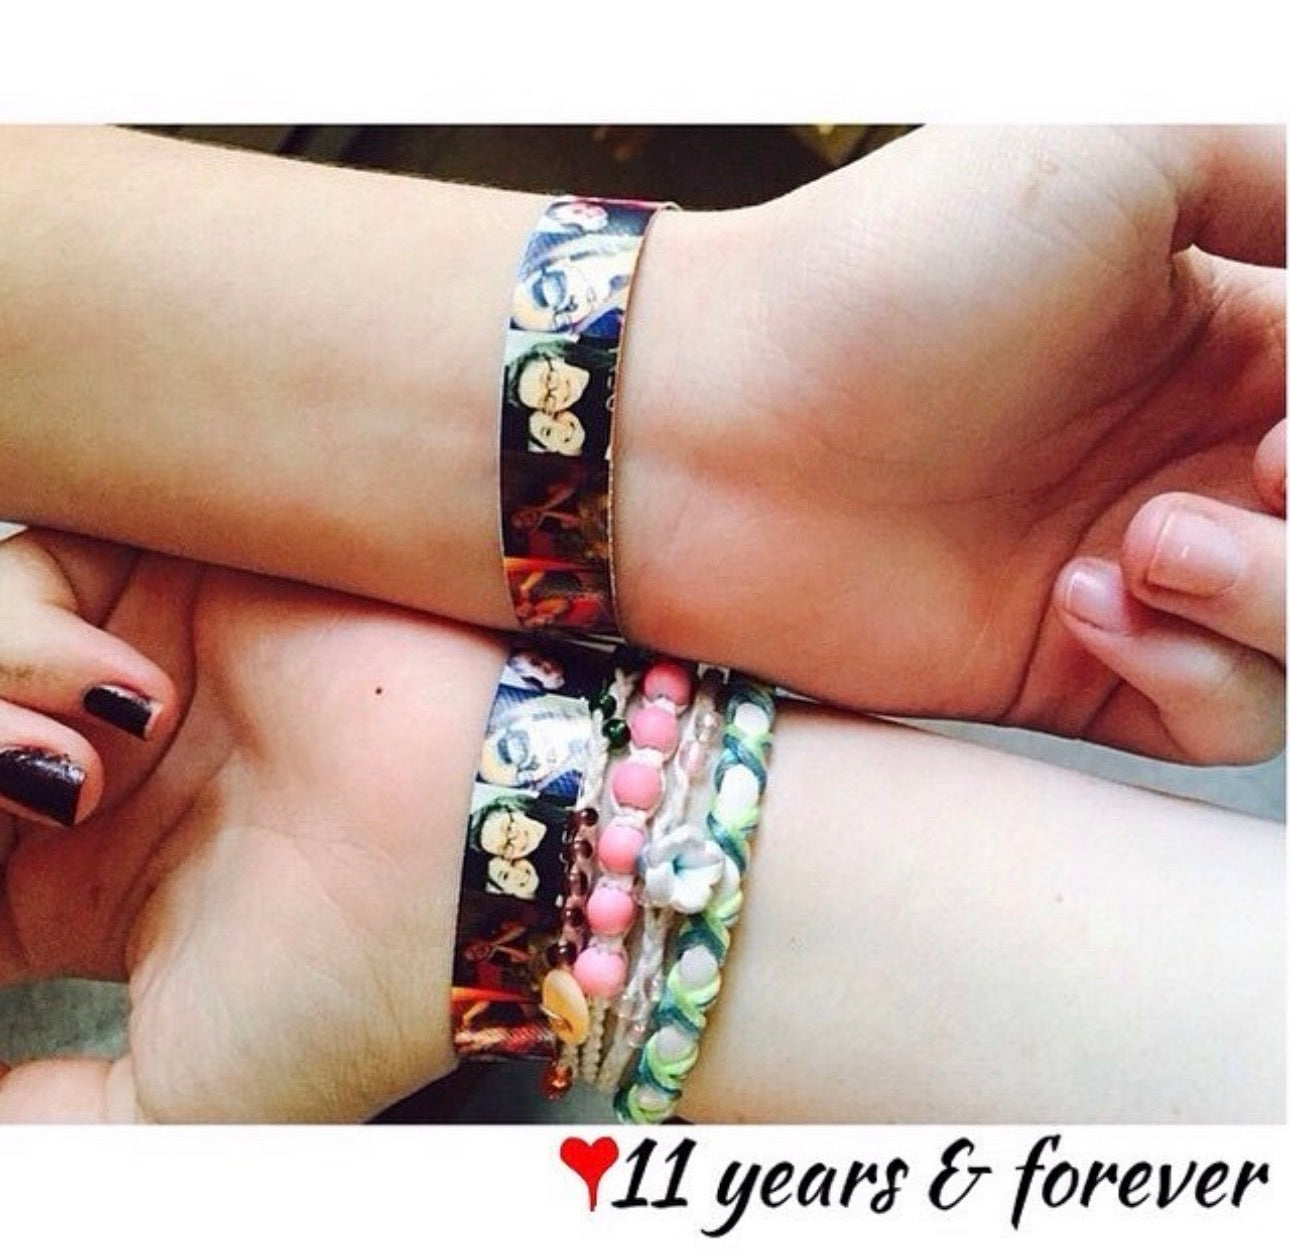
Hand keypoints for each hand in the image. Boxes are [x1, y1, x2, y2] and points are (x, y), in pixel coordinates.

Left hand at [0, 532, 497, 1120]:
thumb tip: (0, 1121)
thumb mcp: (180, 1105)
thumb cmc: (364, 970)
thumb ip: (49, 1126)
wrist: (483, 838)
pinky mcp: (173, 576)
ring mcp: (133, 673)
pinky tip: (132, 698)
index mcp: (88, 885)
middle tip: (28, 823)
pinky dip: (31, 639)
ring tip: (77, 772)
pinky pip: (30, 575)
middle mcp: (105, 772)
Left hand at [624, 125, 1284, 761]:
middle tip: (1259, 471)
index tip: (1288, 425)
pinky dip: (1193, 672)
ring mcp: (1134, 575)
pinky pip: (1218, 712)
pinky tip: (1078, 604)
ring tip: (1143, 546)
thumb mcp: (1107, 151)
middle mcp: (1188, 460)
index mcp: (1219, 336)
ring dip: (1276, 598)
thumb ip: (1274, 174)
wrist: (715, 420)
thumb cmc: (892, 268)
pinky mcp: (1068, 670)